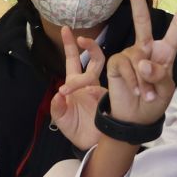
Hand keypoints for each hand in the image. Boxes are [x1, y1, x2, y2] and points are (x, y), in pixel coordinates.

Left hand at [50, 25, 107, 149]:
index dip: (70, 46)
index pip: (72, 61)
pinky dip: (118, 76)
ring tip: (92, 56)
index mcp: (75, 85)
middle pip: (93, 59)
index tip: (66, 29)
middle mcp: (91, 83)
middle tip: (81, 38)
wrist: (93, 146)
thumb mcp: (62, 120)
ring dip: (99, 59)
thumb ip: (58, 107)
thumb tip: (59, 93)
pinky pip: (118, 83)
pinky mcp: (114, 96)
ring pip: (107, 67)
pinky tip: (117, 72)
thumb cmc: (76, 131)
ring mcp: (104, 89)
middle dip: (88, 46)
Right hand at [102, 0, 176, 127]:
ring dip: (143, 81)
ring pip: (138, 58)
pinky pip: (125, 67)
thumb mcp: (165, 90)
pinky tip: (134, 91)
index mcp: (165, 52)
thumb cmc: (154, 102)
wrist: (135, 118)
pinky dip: (132, 81)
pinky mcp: (116, 63)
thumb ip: (159, 74)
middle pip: (142, 20)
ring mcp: (130, 54)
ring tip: (145, 94)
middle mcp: (147, 48)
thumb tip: (143, 61)